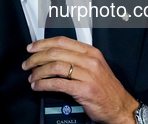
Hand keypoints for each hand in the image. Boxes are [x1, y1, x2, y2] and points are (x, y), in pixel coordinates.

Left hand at [22, 36, 137, 123]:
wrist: (120, 107)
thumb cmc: (106, 88)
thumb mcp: (95, 66)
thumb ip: (76, 58)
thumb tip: (52, 56)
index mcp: (91, 52)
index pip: (62, 41)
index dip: (43, 43)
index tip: (32, 47)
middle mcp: (90, 61)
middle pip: (56, 53)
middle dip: (37, 58)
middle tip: (27, 64)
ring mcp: (88, 75)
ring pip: (55, 67)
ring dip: (39, 72)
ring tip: (31, 77)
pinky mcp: (85, 90)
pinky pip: (58, 84)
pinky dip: (44, 85)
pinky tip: (38, 86)